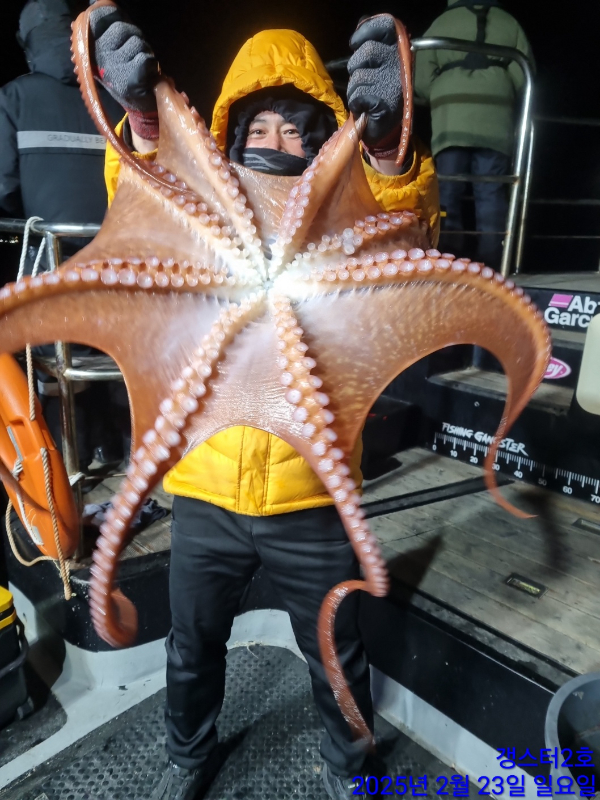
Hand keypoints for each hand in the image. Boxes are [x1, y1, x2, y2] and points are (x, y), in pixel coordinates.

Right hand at [90, 5, 159, 140]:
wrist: (140, 106)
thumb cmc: (128, 72)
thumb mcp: (114, 48)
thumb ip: (109, 25)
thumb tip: (101, 0)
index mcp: (93, 47)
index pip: (99, 18)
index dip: (112, 16)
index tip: (118, 26)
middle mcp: (100, 57)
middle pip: (122, 29)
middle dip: (134, 37)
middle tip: (135, 53)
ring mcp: (114, 69)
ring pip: (137, 43)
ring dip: (144, 52)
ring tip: (140, 66)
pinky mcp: (130, 79)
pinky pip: (146, 59)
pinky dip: (151, 65)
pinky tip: (146, 75)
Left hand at [347, 15, 402, 154]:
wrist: (387, 128)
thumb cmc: (381, 94)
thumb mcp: (380, 64)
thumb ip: (372, 42)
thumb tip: (362, 22)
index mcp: (399, 52)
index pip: (385, 27)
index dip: (366, 31)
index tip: (355, 42)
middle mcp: (399, 64)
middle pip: (368, 51)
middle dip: (356, 66)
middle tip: (362, 79)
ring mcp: (392, 83)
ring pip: (358, 75)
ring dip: (354, 88)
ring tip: (365, 96)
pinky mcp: (383, 101)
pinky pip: (357, 95)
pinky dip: (356, 103)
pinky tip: (365, 107)